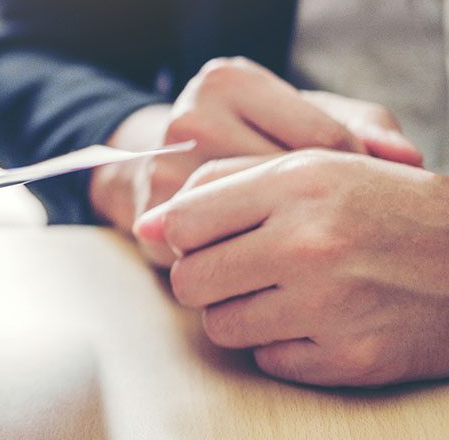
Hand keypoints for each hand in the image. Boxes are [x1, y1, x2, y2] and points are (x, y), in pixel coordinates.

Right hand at [89, 57, 420, 266]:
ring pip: (254, 224)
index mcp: (228, 81)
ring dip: (285, 243)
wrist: (158, 165)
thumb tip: (410, 159)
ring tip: (309, 249)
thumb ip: (363, 127)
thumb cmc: (250, 138)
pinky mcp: (150, 218)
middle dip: (321, 213)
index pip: (322, 138)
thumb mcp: (302, 116)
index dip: (354, 177)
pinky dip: (250, 265)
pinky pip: (220, 255)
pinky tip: (270, 265)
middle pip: (287, 184)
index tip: (358, 197)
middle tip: (342, 232)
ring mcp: (164, 168)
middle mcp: (190, 118)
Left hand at [134, 151, 448, 386]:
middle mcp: (309, 244)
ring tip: (277, 292)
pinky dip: (282, 345)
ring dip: (238, 312)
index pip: (183, 221)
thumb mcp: (311, 168)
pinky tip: (314, 320)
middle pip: (190, 279)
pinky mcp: (349, 357)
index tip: (201, 236)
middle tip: (237, 268)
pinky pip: (268, 360)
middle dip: (203, 276)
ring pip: (221, 326)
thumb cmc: (380, 205)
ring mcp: (329, 305)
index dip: (181, 233)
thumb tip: (148, 223)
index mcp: (296, 185)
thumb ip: (223, 183)